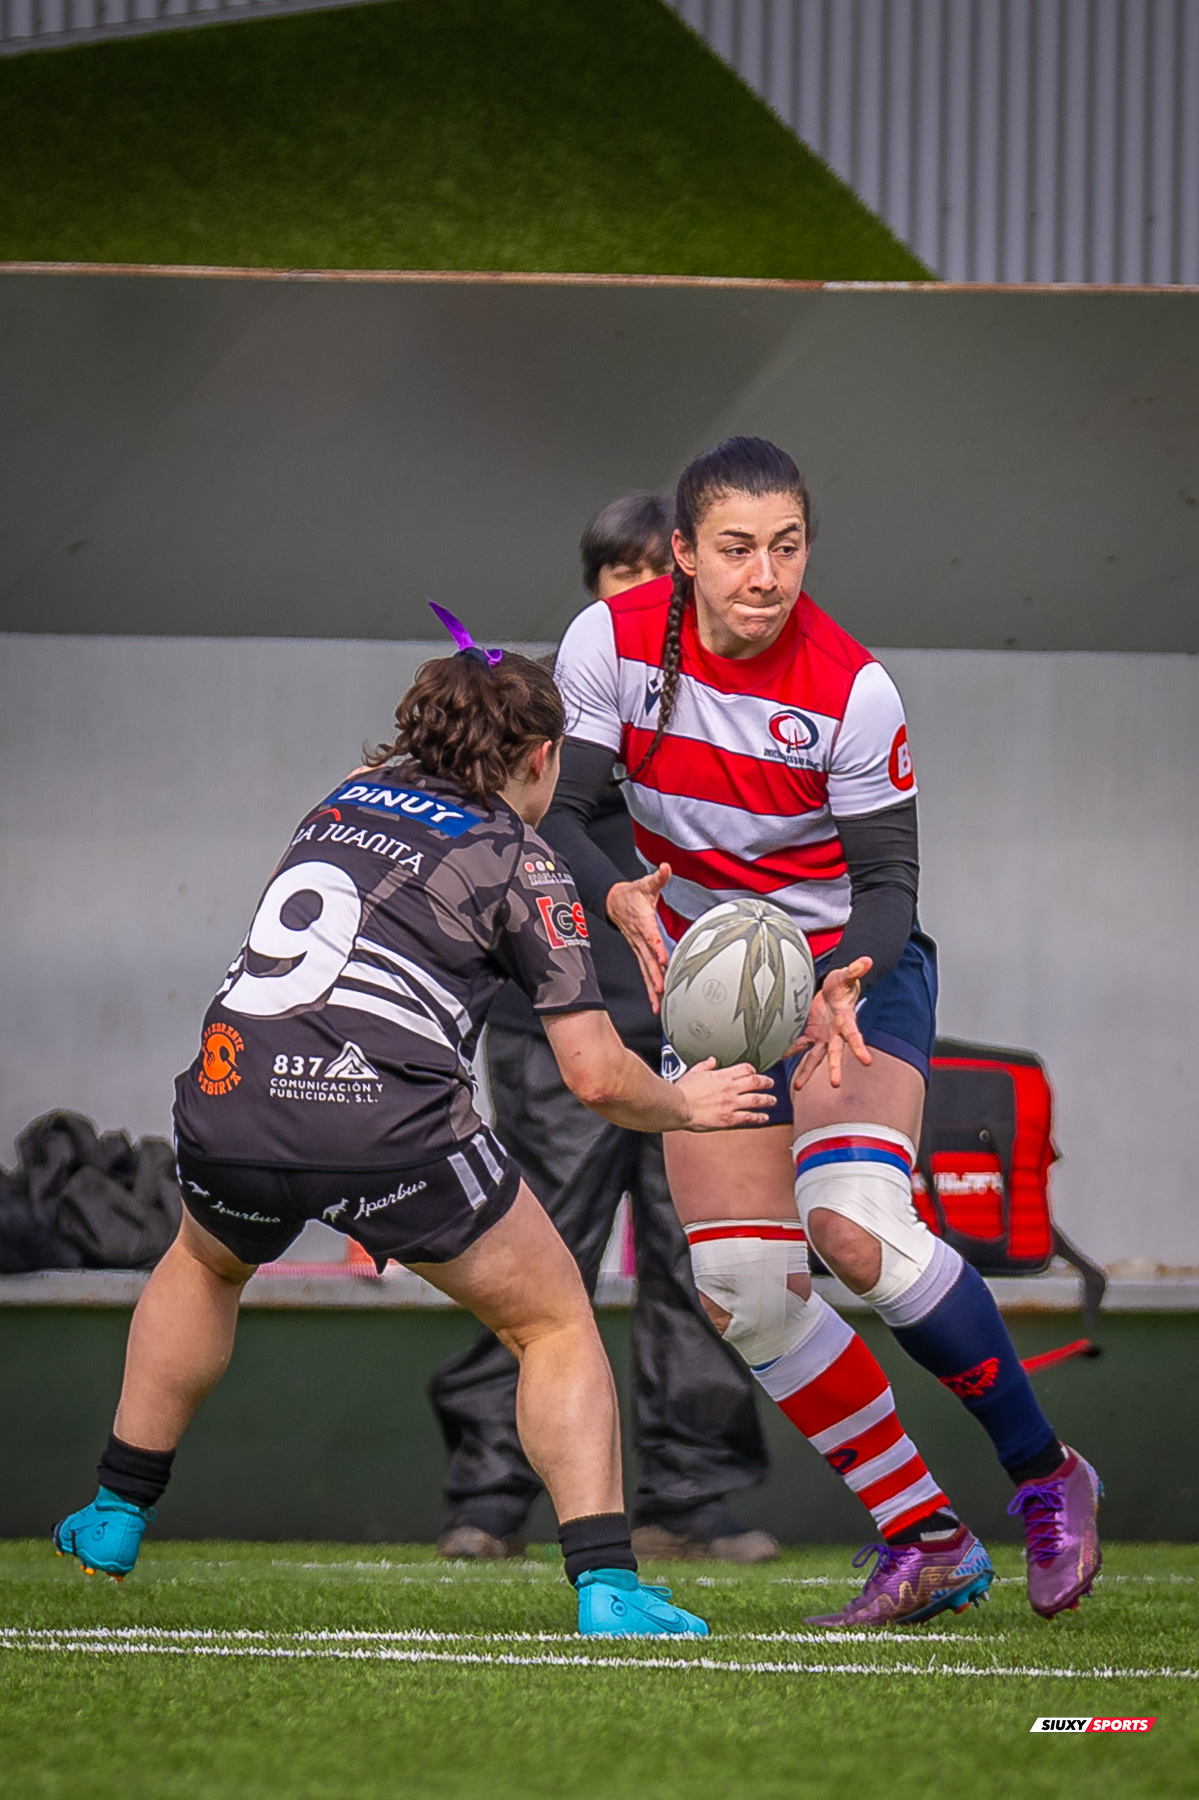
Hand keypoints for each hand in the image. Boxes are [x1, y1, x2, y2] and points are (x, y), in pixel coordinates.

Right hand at [606, 863, 670, 1012]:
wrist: (612, 901)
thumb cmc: (631, 894)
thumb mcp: (645, 883)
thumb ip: (657, 877)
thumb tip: (665, 868)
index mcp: (643, 922)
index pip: (650, 936)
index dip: (656, 947)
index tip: (662, 958)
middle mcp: (639, 939)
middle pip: (647, 959)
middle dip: (654, 975)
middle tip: (661, 989)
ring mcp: (638, 948)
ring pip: (645, 969)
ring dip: (651, 986)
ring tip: (658, 1003)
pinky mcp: (638, 953)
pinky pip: (645, 971)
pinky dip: (650, 986)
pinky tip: (656, 1000)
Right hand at [675, 1058, 776, 1130]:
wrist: (678, 1106)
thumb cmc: (682, 1091)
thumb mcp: (693, 1072)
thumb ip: (705, 1066)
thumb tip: (712, 1061)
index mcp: (722, 1076)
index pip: (744, 1069)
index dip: (752, 1070)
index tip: (755, 1072)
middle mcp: (730, 1088)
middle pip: (755, 1082)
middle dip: (766, 1082)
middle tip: (771, 1083)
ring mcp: (731, 1104)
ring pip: (756, 1100)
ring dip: (767, 1100)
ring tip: (773, 1101)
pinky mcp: (728, 1118)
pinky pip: (748, 1117)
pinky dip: (758, 1117)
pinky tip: (764, 1118)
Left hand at [786, 957, 873, 1093]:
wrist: (834, 992)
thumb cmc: (842, 985)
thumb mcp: (847, 976)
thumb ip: (854, 970)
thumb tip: (867, 960)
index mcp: (847, 1021)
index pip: (855, 1036)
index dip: (860, 1048)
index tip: (867, 1061)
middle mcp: (836, 1034)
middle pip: (836, 1053)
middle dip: (834, 1068)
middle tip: (836, 1084)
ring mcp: (823, 1037)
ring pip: (815, 1058)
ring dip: (807, 1072)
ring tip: (798, 1087)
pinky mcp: (811, 1034)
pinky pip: (799, 1046)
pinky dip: (789, 1052)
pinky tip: (778, 1060)